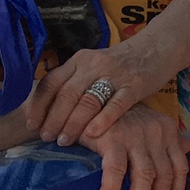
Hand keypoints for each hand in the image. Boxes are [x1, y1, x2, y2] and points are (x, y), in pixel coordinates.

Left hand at [26, 36, 172, 146]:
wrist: (157, 48)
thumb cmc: (119, 64)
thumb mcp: (92, 66)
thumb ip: (73, 83)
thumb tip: (45, 114)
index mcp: (79, 60)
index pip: (51, 82)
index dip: (38, 105)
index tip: (31, 125)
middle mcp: (94, 64)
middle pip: (67, 94)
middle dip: (54, 119)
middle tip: (47, 138)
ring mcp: (115, 74)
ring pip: (88, 101)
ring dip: (73, 124)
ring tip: (65, 141)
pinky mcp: (135, 84)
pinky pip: (116, 104)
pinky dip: (103, 120)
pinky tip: (93, 134)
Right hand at [79, 105, 188, 189]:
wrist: (89, 99)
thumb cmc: (117, 117)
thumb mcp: (146, 124)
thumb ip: (166, 139)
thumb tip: (187, 149)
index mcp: (168, 131)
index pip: (179, 169)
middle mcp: (157, 133)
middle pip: (164, 177)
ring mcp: (136, 135)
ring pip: (145, 178)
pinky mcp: (113, 137)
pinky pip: (116, 170)